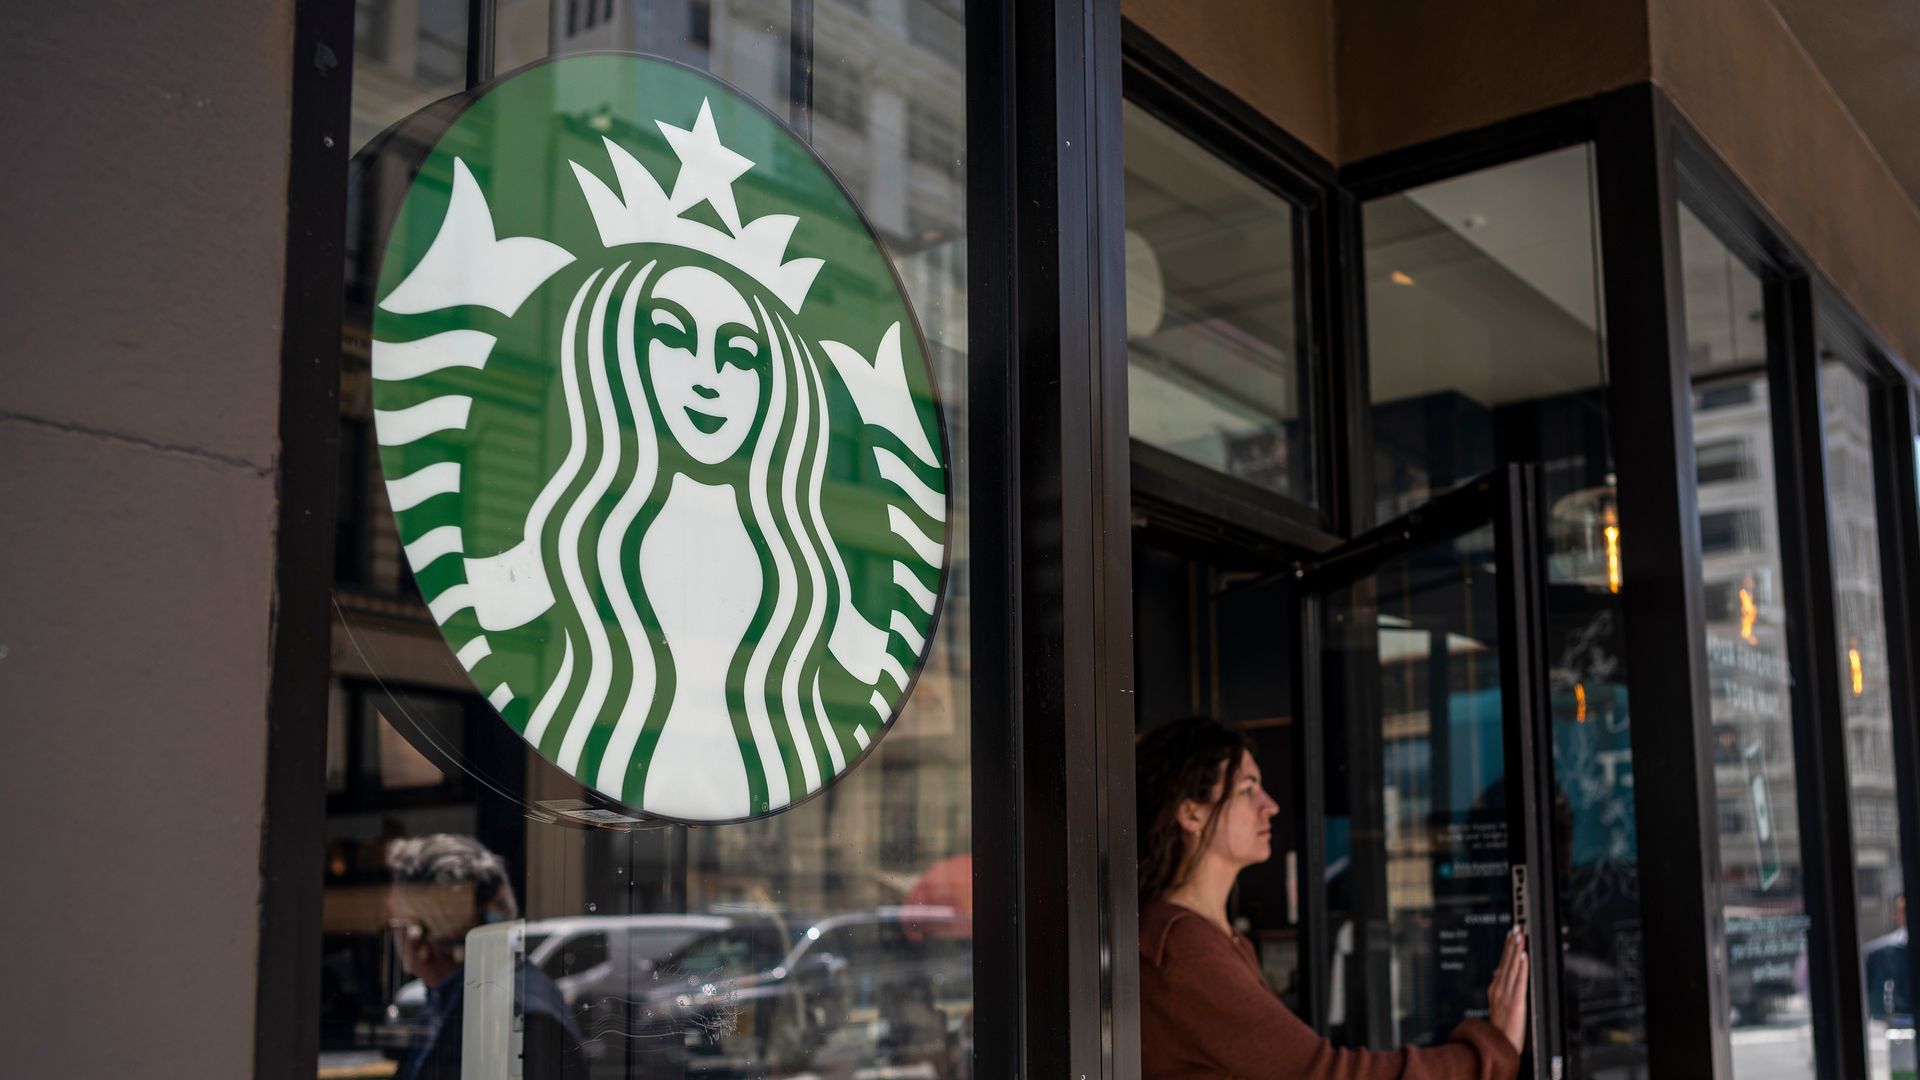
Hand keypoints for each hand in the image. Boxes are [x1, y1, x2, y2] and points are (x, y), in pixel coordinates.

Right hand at [1486, 928, 1529, 1053]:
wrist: (1496, 1047)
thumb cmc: (1499, 1031)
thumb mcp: (1496, 1006)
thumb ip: (1500, 990)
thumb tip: (1501, 973)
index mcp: (1494, 989)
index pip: (1502, 964)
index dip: (1507, 948)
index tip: (1511, 934)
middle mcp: (1498, 989)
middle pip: (1507, 962)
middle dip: (1512, 943)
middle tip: (1517, 927)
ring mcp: (1506, 995)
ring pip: (1513, 968)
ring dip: (1517, 950)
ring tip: (1521, 935)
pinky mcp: (1516, 1002)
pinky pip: (1520, 981)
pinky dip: (1522, 967)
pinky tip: (1524, 955)